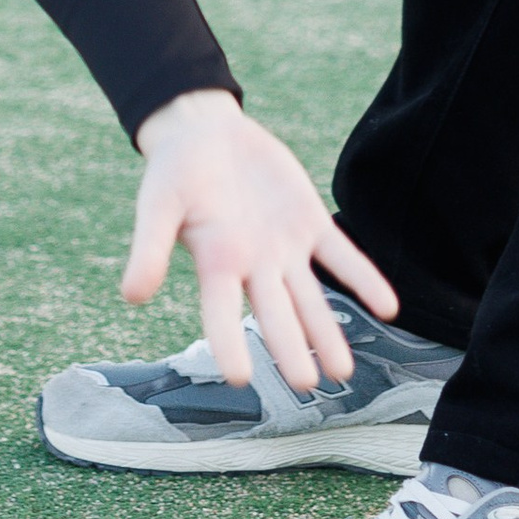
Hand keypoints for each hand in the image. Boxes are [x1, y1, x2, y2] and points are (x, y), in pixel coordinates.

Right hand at [124, 89, 397, 390]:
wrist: (205, 133)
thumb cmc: (173, 173)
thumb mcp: (157, 204)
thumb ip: (148, 248)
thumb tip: (130, 295)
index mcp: (214, 265)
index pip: (220, 315)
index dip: (229, 344)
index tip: (241, 378)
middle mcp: (252, 267)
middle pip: (274, 315)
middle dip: (291, 348)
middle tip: (307, 385)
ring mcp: (283, 247)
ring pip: (310, 298)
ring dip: (328, 331)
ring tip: (345, 371)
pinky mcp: (309, 221)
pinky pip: (340, 255)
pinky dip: (363, 279)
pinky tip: (387, 306)